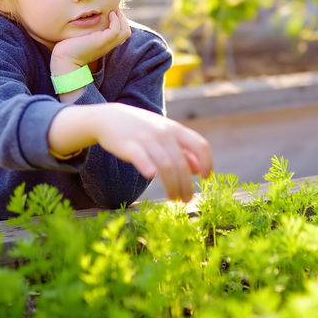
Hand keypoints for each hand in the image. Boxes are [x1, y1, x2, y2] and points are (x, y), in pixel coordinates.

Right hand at [49, 103, 213, 202]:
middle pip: (182, 163)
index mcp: (175, 129)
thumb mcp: (165, 135)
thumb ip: (182, 151)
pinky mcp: (128, 145)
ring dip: (172, 185)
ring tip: (174, 198)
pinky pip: (140, 156)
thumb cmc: (142, 130)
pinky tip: (151, 176)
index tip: (206, 178)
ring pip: (166, 165)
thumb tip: (198, 170)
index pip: (200, 145)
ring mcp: (146, 139)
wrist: (110, 118)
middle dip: (186, 184)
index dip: (207, 162)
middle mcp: (163, 133)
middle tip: (186, 199)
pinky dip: (146, 166)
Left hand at [50, 8, 130, 75]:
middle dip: (123, 19)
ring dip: (122, 18)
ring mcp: (105, 44)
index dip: (120, 22)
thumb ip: (84, 31)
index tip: (112, 12)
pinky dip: (116, 20)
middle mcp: (107, 45)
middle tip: (115, 9)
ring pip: (125, 31)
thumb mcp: (79, 37)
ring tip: (113, 11)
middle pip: (126, 32)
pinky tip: (109, 14)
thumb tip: (80, 20)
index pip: (120, 34)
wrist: (63, 60)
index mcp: (103, 44)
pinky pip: (116, 30)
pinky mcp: (100, 42)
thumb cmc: (67, 49)